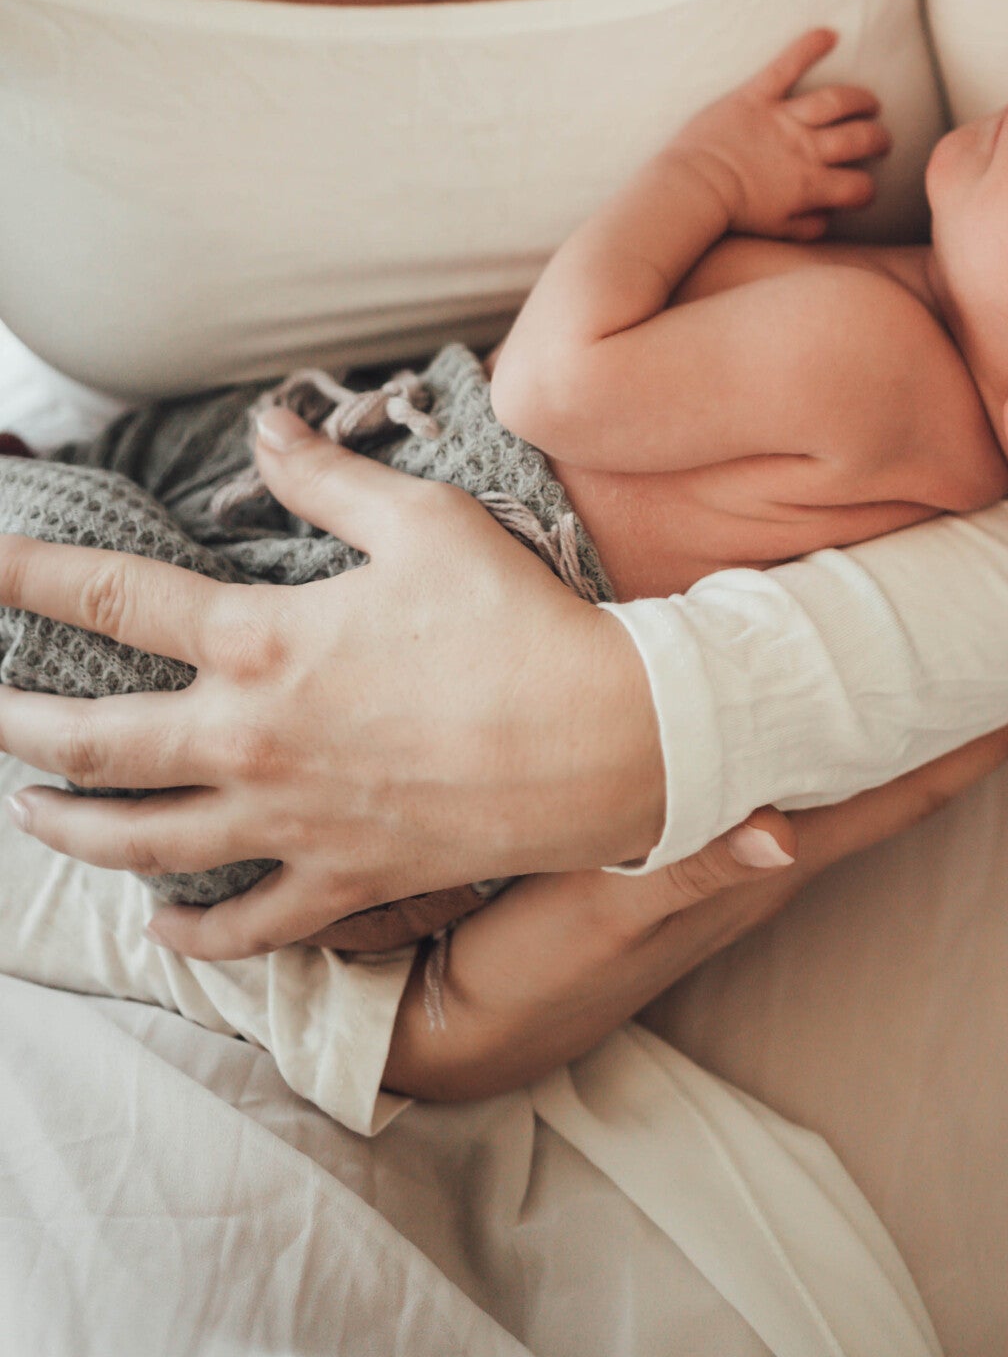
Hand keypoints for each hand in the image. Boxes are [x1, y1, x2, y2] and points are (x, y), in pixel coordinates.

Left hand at [0, 408, 668, 955]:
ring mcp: (286, 823)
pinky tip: (158, 926)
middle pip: (92, 740)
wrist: (600, 740)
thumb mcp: (423, 519)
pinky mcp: (337, 881)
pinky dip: (188, 934)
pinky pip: (240, 927)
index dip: (31, 575)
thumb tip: (263, 422)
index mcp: (262, 641)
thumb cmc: (517, 618)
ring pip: (138, 842)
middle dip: (15, 723)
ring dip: (67, 828)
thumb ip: (326, 476)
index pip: (115, 598)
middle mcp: (250, 740)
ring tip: (28, 814)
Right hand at [385, 691, 1007, 1099]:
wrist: (452, 1030)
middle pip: (890, 769)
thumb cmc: (528, 969)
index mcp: (763, 856)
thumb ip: (689, 867)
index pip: (900, 791)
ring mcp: (723, 851)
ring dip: (894, 713)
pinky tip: (803, 692)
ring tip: (938, 643)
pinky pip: (778, 771)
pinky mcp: (674, 846)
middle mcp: (763, 849)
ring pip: (840, 768)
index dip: (982, 746)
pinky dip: (815, 725)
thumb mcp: (604, 917)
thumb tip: (785, 836)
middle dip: (957, 708)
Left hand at [673, 28, 889, 239]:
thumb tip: (829, 217)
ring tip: (869, 102)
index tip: (862, 188)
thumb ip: (808, 226)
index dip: (867, 189)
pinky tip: (829, 34)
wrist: (689, 189)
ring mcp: (782, 118)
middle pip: (860, 138)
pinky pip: (786, 65)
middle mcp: (805, 148)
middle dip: (878, 138)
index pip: (859, 186)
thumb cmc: (730, 212)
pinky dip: (808, 46)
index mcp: (811, 185)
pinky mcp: (756, 95)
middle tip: (880, 138)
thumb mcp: (775, 230)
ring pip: (837, 101)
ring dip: (860, 100)